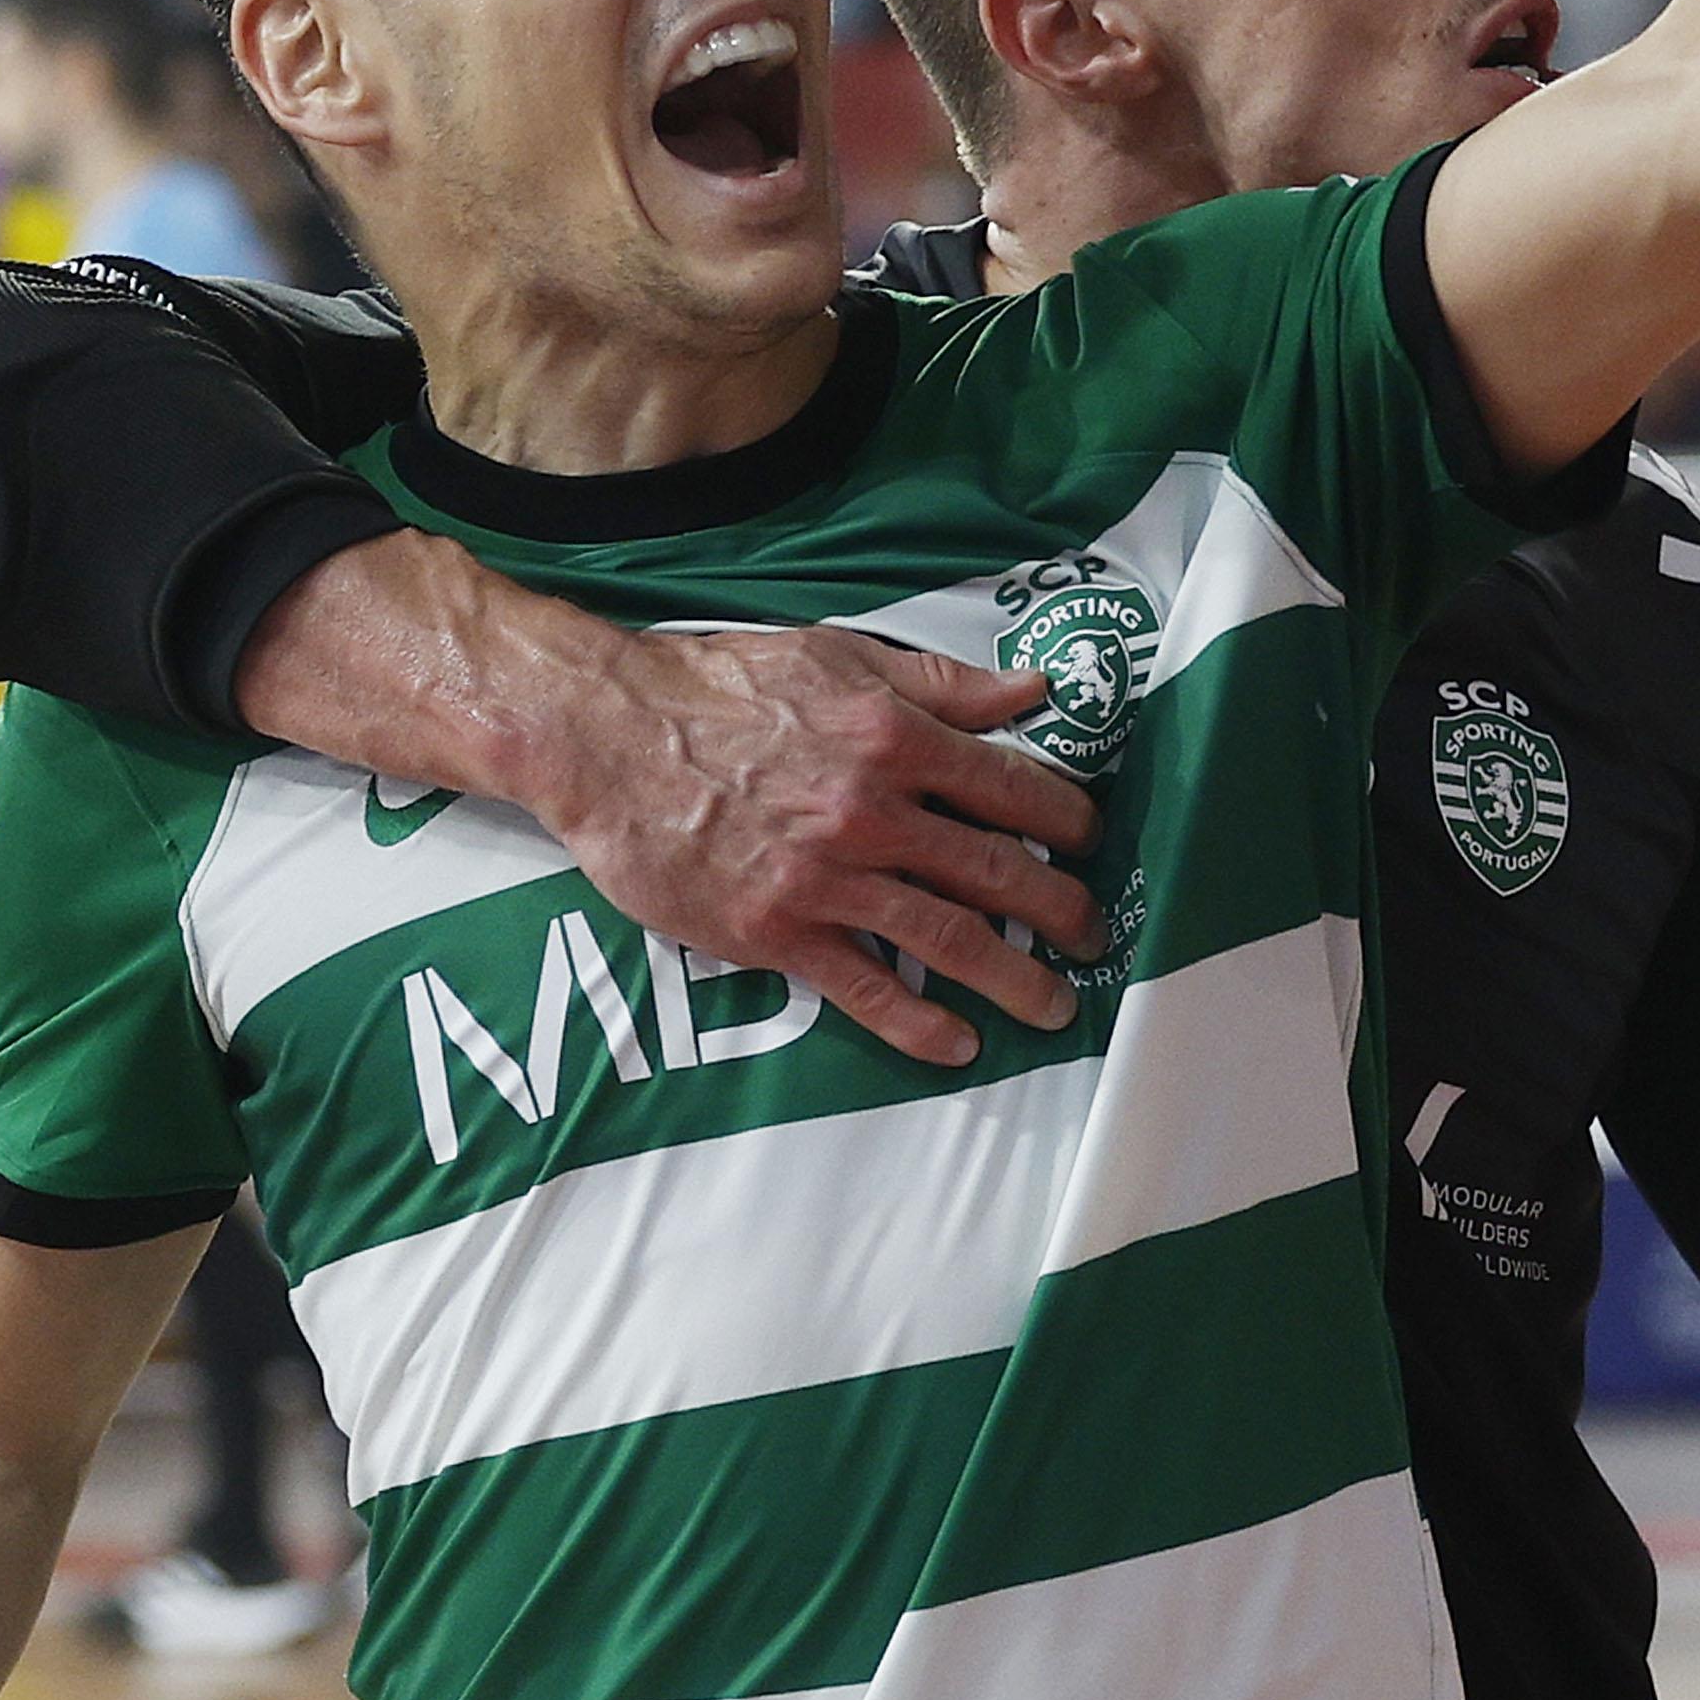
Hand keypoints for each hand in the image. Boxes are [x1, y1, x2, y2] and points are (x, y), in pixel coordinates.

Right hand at [526, 627, 1109, 1067]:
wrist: (605, 735)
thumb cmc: (716, 685)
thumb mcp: (836, 655)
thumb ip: (940, 682)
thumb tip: (1033, 691)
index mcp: (894, 736)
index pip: (1014, 786)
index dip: (1067, 821)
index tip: (1090, 844)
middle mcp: (872, 810)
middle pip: (999, 873)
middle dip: (1062, 913)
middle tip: (1094, 939)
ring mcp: (826, 877)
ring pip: (949, 940)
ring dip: (1015, 980)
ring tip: (1053, 1006)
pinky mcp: (776, 931)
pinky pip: (866, 988)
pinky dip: (919, 1023)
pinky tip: (958, 1044)